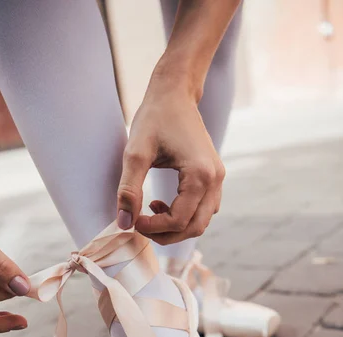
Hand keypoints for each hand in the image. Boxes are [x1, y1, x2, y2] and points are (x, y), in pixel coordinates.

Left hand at [117, 80, 224, 243]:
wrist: (175, 94)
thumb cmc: (154, 119)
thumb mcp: (135, 154)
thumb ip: (129, 190)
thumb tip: (124, 224)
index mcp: (200, 175)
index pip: (178, 220)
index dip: (152, 228)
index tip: (132, 221)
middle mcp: (215, 180)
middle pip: (194, 228)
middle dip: (165, 235)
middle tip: (140, 225)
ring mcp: (218, 180)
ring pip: (201, 222)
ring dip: (175, 227)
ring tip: (151, 212)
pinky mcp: (214, 178)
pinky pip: (204, 210)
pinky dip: (185, 217)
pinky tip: (163, 204)